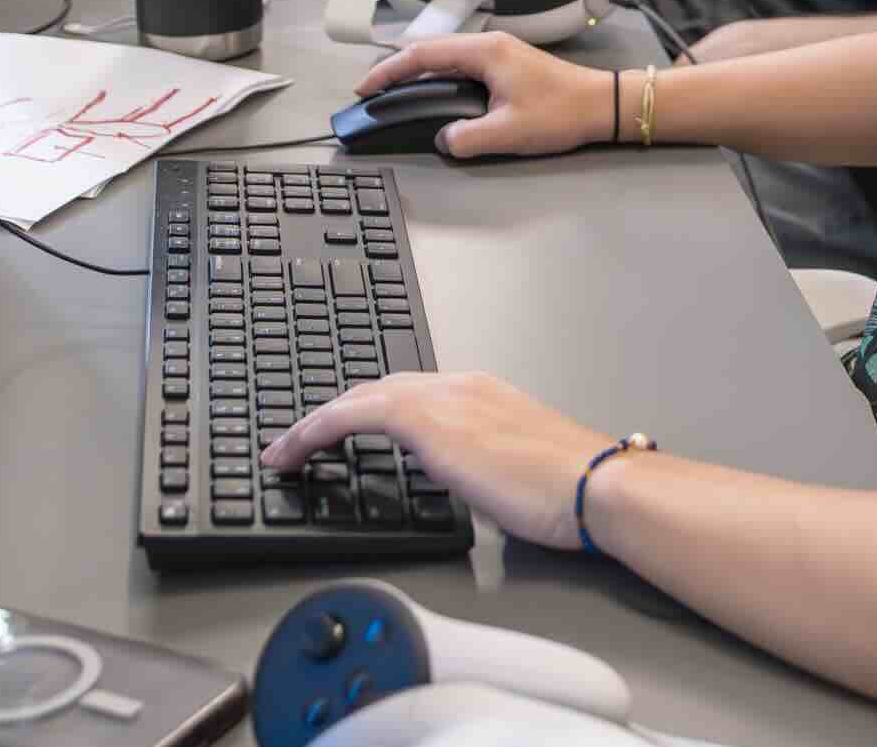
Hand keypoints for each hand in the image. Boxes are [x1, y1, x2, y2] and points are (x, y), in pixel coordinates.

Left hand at [260, 370, 611, 549]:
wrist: (591, 485)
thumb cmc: (569, 491)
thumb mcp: (516, 471)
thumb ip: (482, 466)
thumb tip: (463, 479)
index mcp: (484, 395)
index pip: (411, 395)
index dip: (368, 412)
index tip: (343, 436)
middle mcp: (461, 385)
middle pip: (378, 389)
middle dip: (334, 413)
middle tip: (299, 442)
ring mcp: (444, 397)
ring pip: (360, 397)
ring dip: (316, 422)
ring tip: (285, 450)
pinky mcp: (427, 420)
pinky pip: (352, 414)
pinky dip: (317, 428)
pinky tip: (296, 449)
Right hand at [356, 29, 615, 158]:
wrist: (602, 104)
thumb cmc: (562, 112)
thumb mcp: (507, 132)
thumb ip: (465, 138)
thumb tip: (443, 138)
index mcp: (485, 52)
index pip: (423, 54)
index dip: (389, 71)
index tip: (366, 87)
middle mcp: (489, 44)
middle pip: (430, 49)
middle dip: (396, 69)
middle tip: (372, 91)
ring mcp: (499, 52)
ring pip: (446, 55)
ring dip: (418, 71)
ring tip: (396, 92)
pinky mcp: (507, 64)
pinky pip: (462, 64)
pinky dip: (439, 75)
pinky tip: (435, 93)